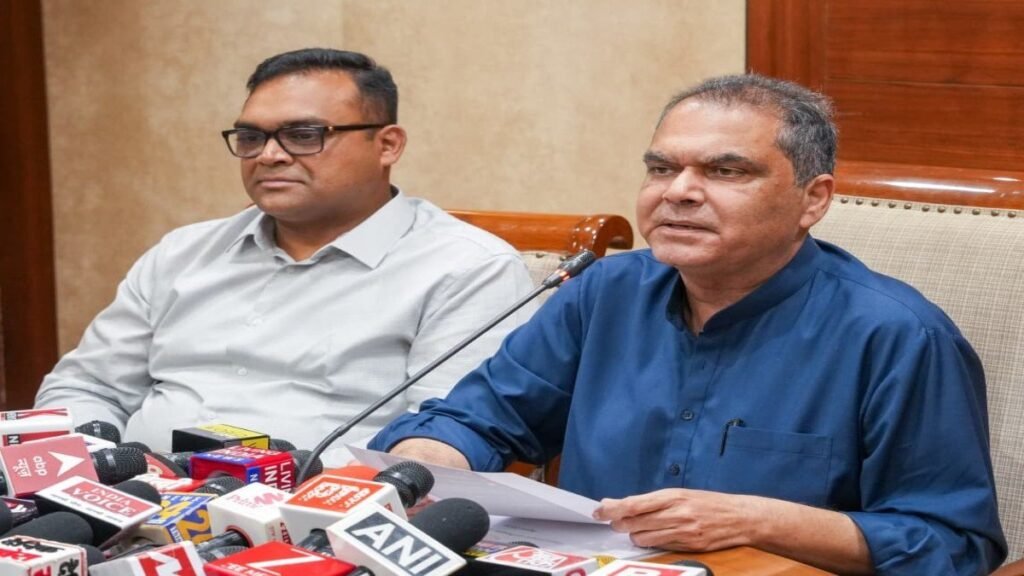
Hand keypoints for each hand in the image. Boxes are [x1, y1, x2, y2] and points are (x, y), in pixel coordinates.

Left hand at [592, 488, 763, 551]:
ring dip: (635, 535)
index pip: (634, 504)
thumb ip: (653, 500)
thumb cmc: (709, 503)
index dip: (613, 508)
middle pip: (634, 523)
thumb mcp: (681, 494)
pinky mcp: (689, 546)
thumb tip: (623, 504)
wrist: (740, 517)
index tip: (600, 510)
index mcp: (673, 495)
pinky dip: (652, 543)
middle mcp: (677, 513)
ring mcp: (683, 532)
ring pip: (643, 538)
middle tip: (616, 521)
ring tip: (637, 530)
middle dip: (620, 524)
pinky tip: (654, 536)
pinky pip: (660, 547)